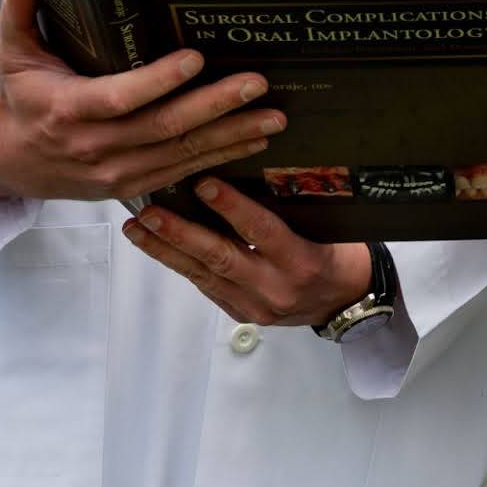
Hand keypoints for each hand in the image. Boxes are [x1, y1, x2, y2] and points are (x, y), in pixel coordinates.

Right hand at [0, 0, 282, 200]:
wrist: (11, 165)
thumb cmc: (22, 104)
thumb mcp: (14, 59)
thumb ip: (18, 16)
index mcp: (67, 111)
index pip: (119, 98)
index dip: (158, 81)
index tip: (196, 58)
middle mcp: (96, 146)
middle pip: (163, 127)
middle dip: (215, 106)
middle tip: (256, 84)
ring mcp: (116, 172)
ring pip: (181, 154)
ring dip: (231, 136)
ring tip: (273, 117)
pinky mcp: (131, 187)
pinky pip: (182, 173)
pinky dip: (220, 158)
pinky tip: (254, 142)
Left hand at [122, 178, 372, 326]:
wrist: (348, 303)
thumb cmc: (340, 254)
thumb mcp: (328, 227)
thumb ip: (291, 208)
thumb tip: (247, 171)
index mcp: (302, 260)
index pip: (261, 231)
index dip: (231, 207)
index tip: (203, 183)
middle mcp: (276, 288)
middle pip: (220, 258)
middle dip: (180, 233)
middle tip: (149, 212)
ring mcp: (256, 307)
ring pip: (203, 275)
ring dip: (167, 251)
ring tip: (138, 229)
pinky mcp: (242, 315)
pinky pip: (207, 288)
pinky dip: (182, 265)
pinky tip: (159, 248)